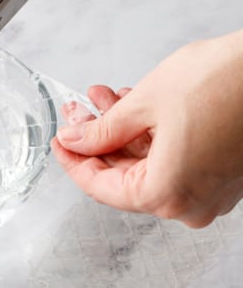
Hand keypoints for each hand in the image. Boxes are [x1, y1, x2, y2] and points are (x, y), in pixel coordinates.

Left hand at [51, 31, 242, 226]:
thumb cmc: (226, 83)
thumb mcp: (145, 104)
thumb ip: (103, 130)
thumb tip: (76, 141)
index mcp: (167, 194)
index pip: (101, 188)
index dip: (73, 162)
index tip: (60, 141)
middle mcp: (191, 204)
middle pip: (124, 177)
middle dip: (97, 140)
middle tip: (78, 112)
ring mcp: (211, 193)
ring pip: (149, 166)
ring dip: (122, 132)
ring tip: (103, 99)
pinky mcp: (223, 176)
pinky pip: (174, 162)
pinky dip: (150, 137)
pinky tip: (133, 106)